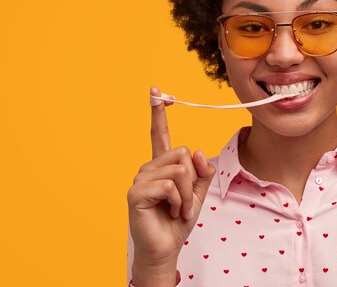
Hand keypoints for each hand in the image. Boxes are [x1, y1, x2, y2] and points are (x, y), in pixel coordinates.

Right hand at [127, 86, 215, 286]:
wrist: (166, 246)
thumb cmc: (178, 219)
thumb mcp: (198, 192)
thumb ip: (201, 172)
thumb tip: (197, 153)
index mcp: (162, 165)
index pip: (159, 134)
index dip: (158, 113)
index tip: (156, 91)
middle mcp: (148, 168)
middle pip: (182, 153)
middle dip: (192, 179)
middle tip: (185, 200)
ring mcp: (140, 179)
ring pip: (178, 169)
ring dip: (187, 194)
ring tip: (178, 208)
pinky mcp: (136, 192)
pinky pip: (169, 185)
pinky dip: (179, 201)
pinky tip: (172, 212)